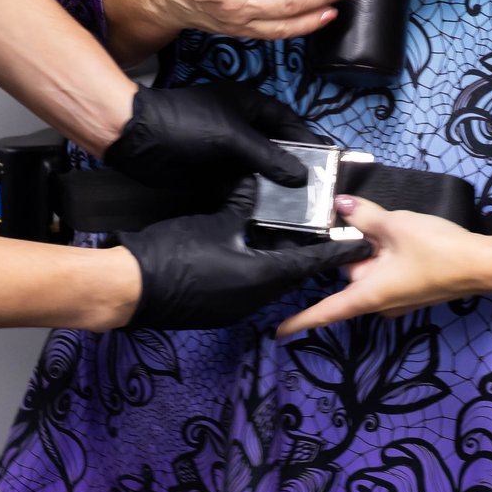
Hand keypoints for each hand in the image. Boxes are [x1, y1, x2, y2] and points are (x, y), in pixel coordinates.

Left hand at [104, 83, 320, 189]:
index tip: (326, 160)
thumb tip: (299, 175)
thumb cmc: (185, 124)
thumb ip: (267, 156)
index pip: (287, 121)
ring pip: (259, 169)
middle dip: (293, 166)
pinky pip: (241, 186)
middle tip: (316, 190)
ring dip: (274, 185)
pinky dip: (254, 198)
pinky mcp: (214, 174)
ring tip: (298, 207)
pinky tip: (270, 214)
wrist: (137, 140)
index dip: (306, 138)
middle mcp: (241, 127)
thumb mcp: (231, 136)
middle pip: (275, 148)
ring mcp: (226, 152)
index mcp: (248, 105)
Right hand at [120, 189, 368, 328]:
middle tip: (319, 231)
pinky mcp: (216, 311)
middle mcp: (256, 299)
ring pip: (267, 281)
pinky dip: (253, 270)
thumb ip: (242, 201)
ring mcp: (235, 309)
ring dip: (275, 261)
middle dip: (303, 253)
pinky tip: (244, 253)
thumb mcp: (216, 221)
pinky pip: (246, 289)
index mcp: (263, 277)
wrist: (131, 288)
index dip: (335, 251)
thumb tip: (255, 181)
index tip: (360, 244)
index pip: (310, 262)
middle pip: (290, 273)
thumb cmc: (178, 252)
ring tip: (282, 237)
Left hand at [273, 197, 485, 335]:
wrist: (482, 264)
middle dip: (357, 251)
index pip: (326, 310)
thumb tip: (341, 206)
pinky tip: (409, 240)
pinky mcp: (413, 292)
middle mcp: (380, 304)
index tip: (279, 332)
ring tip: (398, 230)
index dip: (300, 320)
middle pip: (352, 277)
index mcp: (369, 294)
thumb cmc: (436, 249)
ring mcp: (398, 300)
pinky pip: (389, 273)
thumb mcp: (395, 225)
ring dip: (377, 251)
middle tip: (373, 225)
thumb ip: (364, 216)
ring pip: (373, 272)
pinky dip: (391, 256)